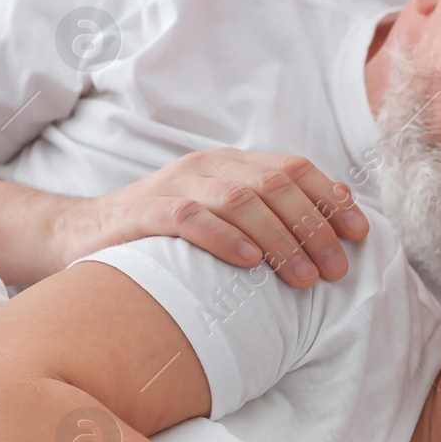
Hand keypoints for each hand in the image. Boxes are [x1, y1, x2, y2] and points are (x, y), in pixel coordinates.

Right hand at [54, 149, 369, 286]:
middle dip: (313, 228)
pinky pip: (192, 219)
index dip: (330, 199)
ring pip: (241, 201)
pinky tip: (249, 264)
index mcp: (229, 164)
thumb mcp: (220, 218)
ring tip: (304, 277)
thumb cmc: (161, 236)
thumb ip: (270, 208)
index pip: (293, 168)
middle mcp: (206, 166)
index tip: (359, 234)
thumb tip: (337, 203)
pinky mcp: (147, 211)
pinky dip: (225, 239)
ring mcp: (175, 185)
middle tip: (336, 269)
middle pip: (275, 186)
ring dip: (280, 239)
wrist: (80, 236)